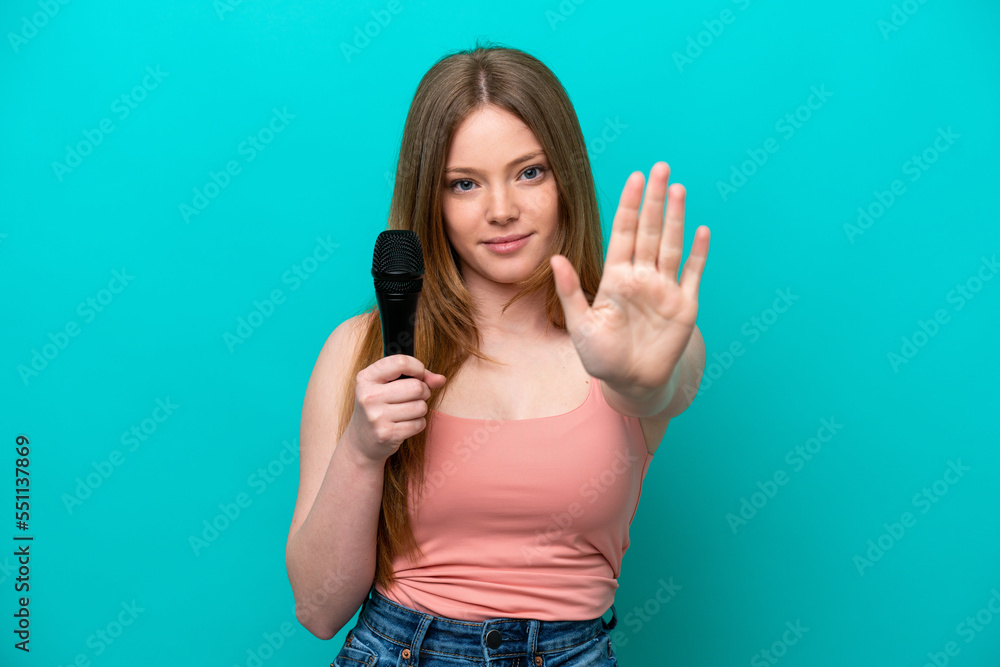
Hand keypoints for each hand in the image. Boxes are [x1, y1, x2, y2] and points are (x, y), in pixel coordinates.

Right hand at [346, 355, 446, 465]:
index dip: (417, 367)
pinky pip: (419, 424)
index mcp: (366, 378)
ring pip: (421, 406)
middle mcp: (369, 396)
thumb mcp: (388, 386)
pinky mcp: (386, 434)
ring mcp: (376, 417)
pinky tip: (405, 424)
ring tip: (408, 411)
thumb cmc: (380, 406)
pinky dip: (418, 423)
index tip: (419, 374)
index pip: (401, 362)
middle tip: (415, 396)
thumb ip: (416, 377)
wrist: (361, 440)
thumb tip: (441, 379)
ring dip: (421, 408)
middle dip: (423, 391)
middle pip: (416, 386)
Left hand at [550, 161, 708, 391]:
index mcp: (616, 277)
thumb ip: (570, 291)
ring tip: (677, 189)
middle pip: (650, 230)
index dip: (628, 205)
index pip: (624, 232)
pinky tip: (701, 230)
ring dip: (675, 218)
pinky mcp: (684, 306)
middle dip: (654, 200)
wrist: (631, 383)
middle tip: (660, 167)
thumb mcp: (580, 324)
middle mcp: (642, 277)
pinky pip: (693, 274)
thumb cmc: (601, 356)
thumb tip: (554, 258)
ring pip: (671, 245)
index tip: (634, 177)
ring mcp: (665, 289)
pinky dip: (698, 253)